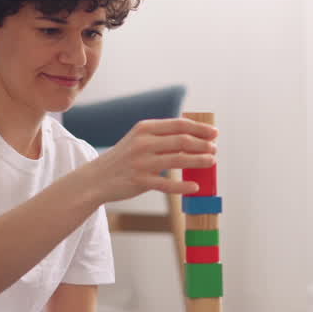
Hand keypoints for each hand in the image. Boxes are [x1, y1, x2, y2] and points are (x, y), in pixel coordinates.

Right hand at [86, 117, 217, 202]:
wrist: (97, 178)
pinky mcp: (140, 182)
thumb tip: (194, 137)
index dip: (200, 128)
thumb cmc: (125, 158)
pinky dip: (183, 186)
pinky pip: (167, 184)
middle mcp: (143, 143)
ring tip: (212, 162)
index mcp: (145, 128)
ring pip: (178, 160)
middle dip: (203, 144)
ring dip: (199, 161)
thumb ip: (162, 136)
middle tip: (215, 149)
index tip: (215, 133)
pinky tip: (195, 187)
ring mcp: (141, 162)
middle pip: (182, 141)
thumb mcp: (139, 139)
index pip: (179, 124)